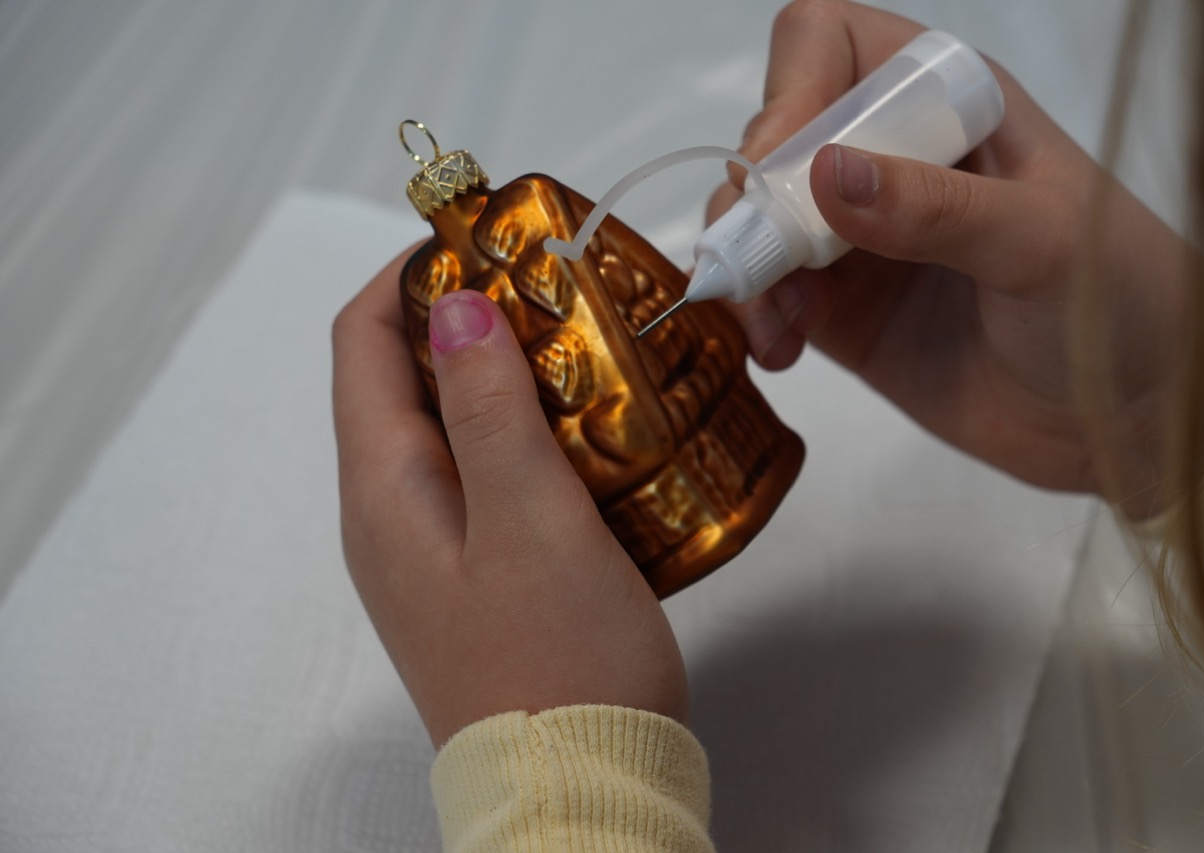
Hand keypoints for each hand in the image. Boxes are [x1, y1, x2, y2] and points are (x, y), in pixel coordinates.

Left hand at [332, 246, 687, 746]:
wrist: (581, 793)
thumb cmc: (558, 662)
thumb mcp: (530, 520)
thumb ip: (490, 408)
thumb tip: (453, 307)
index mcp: (383, 491)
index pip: (364, 343)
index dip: (412, 273)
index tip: (487, 236)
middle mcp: (389, 517)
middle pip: (403, 380)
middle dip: (467, 318)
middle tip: (554, 290)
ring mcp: (431, 552)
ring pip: (450, 429)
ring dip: (504, 377)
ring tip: (582, 351)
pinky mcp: (476, 579)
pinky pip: (484, 479)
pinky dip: (526, 437)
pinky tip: (592, 438)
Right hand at [711, 0, 1185, 509]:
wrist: (1136, 416)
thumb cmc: (1121, 300)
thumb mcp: (1042, 240)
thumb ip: (939, 207)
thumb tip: (824, 173)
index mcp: (946, 103)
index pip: (830, 45)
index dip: (791, 88)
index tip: (781, 163)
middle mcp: (890, 158)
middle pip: (773, 139)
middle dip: (753, 197)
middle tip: (765, 264)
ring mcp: (861, 240)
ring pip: (757, 222)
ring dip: (744, 267)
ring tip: (772, 328)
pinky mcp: (845, 315)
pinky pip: (770, 298)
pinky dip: (755, 319)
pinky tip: (778, 353)